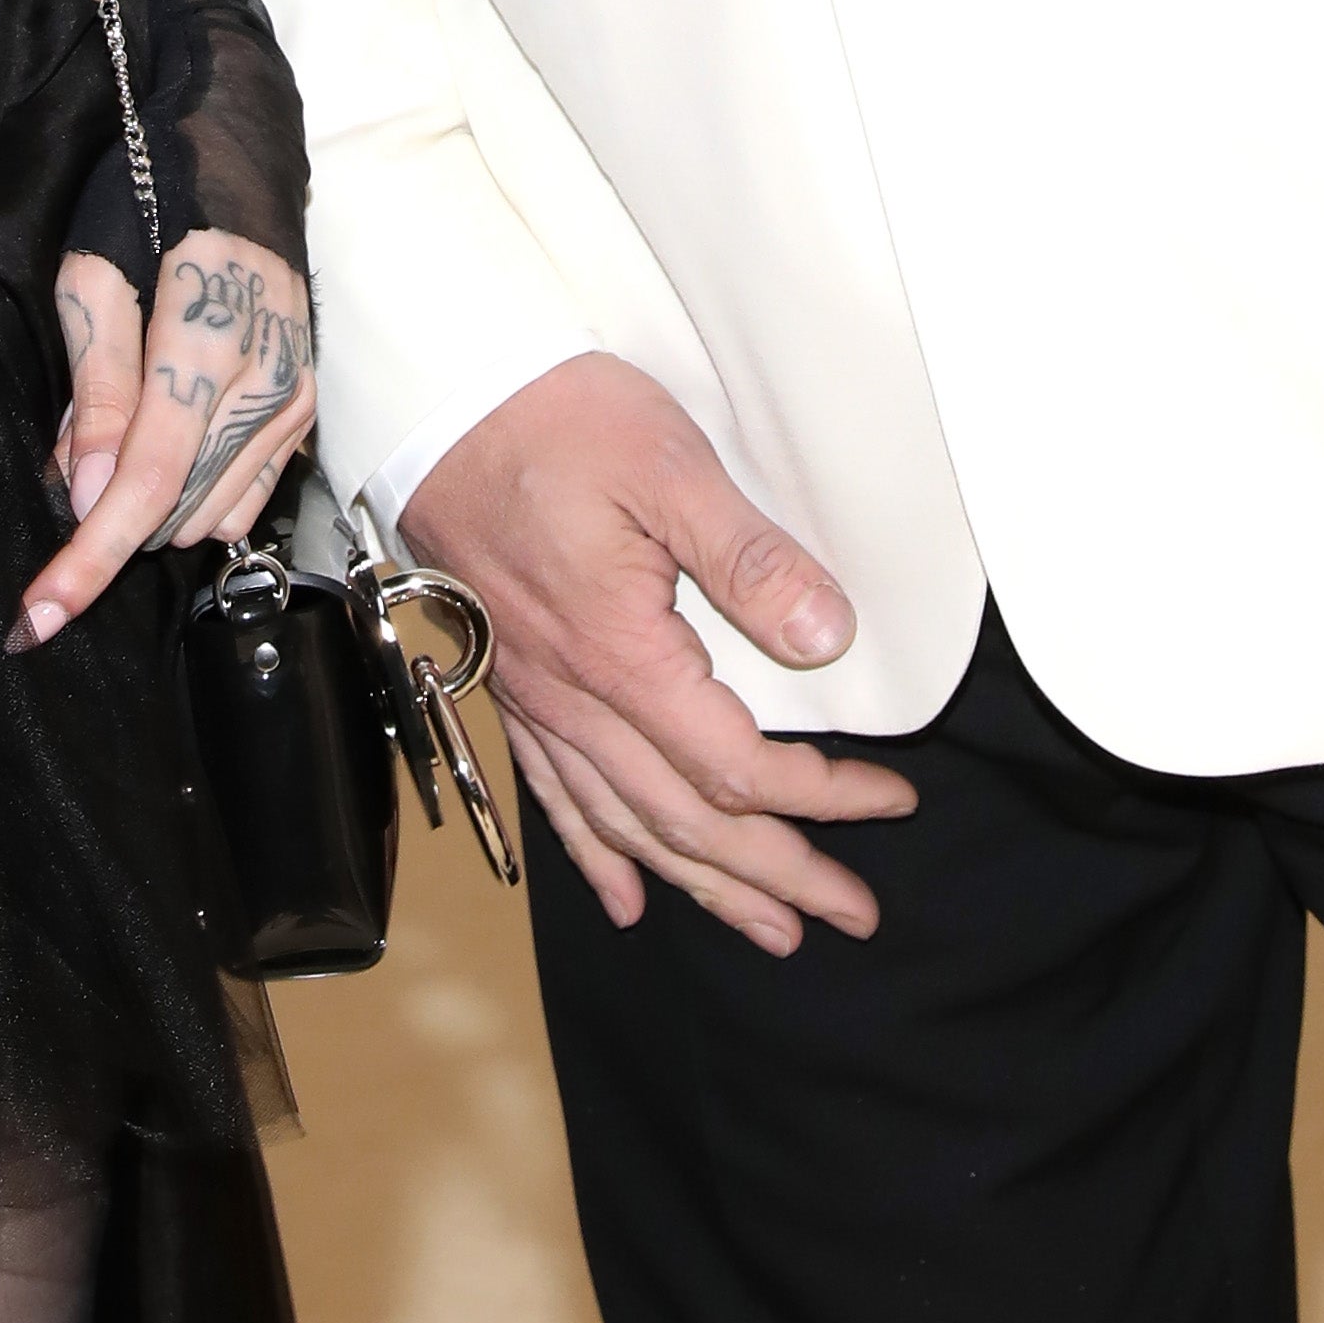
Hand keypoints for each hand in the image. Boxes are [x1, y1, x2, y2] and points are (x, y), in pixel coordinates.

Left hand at [12, 233, 316, 647]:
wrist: (239, 160)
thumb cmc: (151, 201)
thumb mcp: (95, 275)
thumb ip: (98, 388)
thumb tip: (91, 494)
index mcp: (206, 338)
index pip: (146, 480)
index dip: (88, 557)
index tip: (37, 618)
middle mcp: (264, 380)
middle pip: (178, 511)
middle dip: (107, 513)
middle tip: (76, 442)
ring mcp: (294, 398)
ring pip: (211, 515)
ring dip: (149, 501)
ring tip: (121, 422)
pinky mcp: (304, 409)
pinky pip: (245, 496)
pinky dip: (192, 491)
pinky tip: (167, 435)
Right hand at [400, 350, 916, 957]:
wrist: (436, 395)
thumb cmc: (549, 415)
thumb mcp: (667, 462)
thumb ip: (749, 557)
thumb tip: (829, 638)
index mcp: (620, 653)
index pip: (736, 767)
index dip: (820, 796)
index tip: (887, 798)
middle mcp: (573, 695)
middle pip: (685, 821)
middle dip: (775, 874)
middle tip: (849, 911)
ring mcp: (535, 694)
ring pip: (624, 822)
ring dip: (700, 884)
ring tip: (766, 927)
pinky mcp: (510, 676)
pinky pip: (553, 793)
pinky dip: (596, 853)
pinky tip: (623, 893)